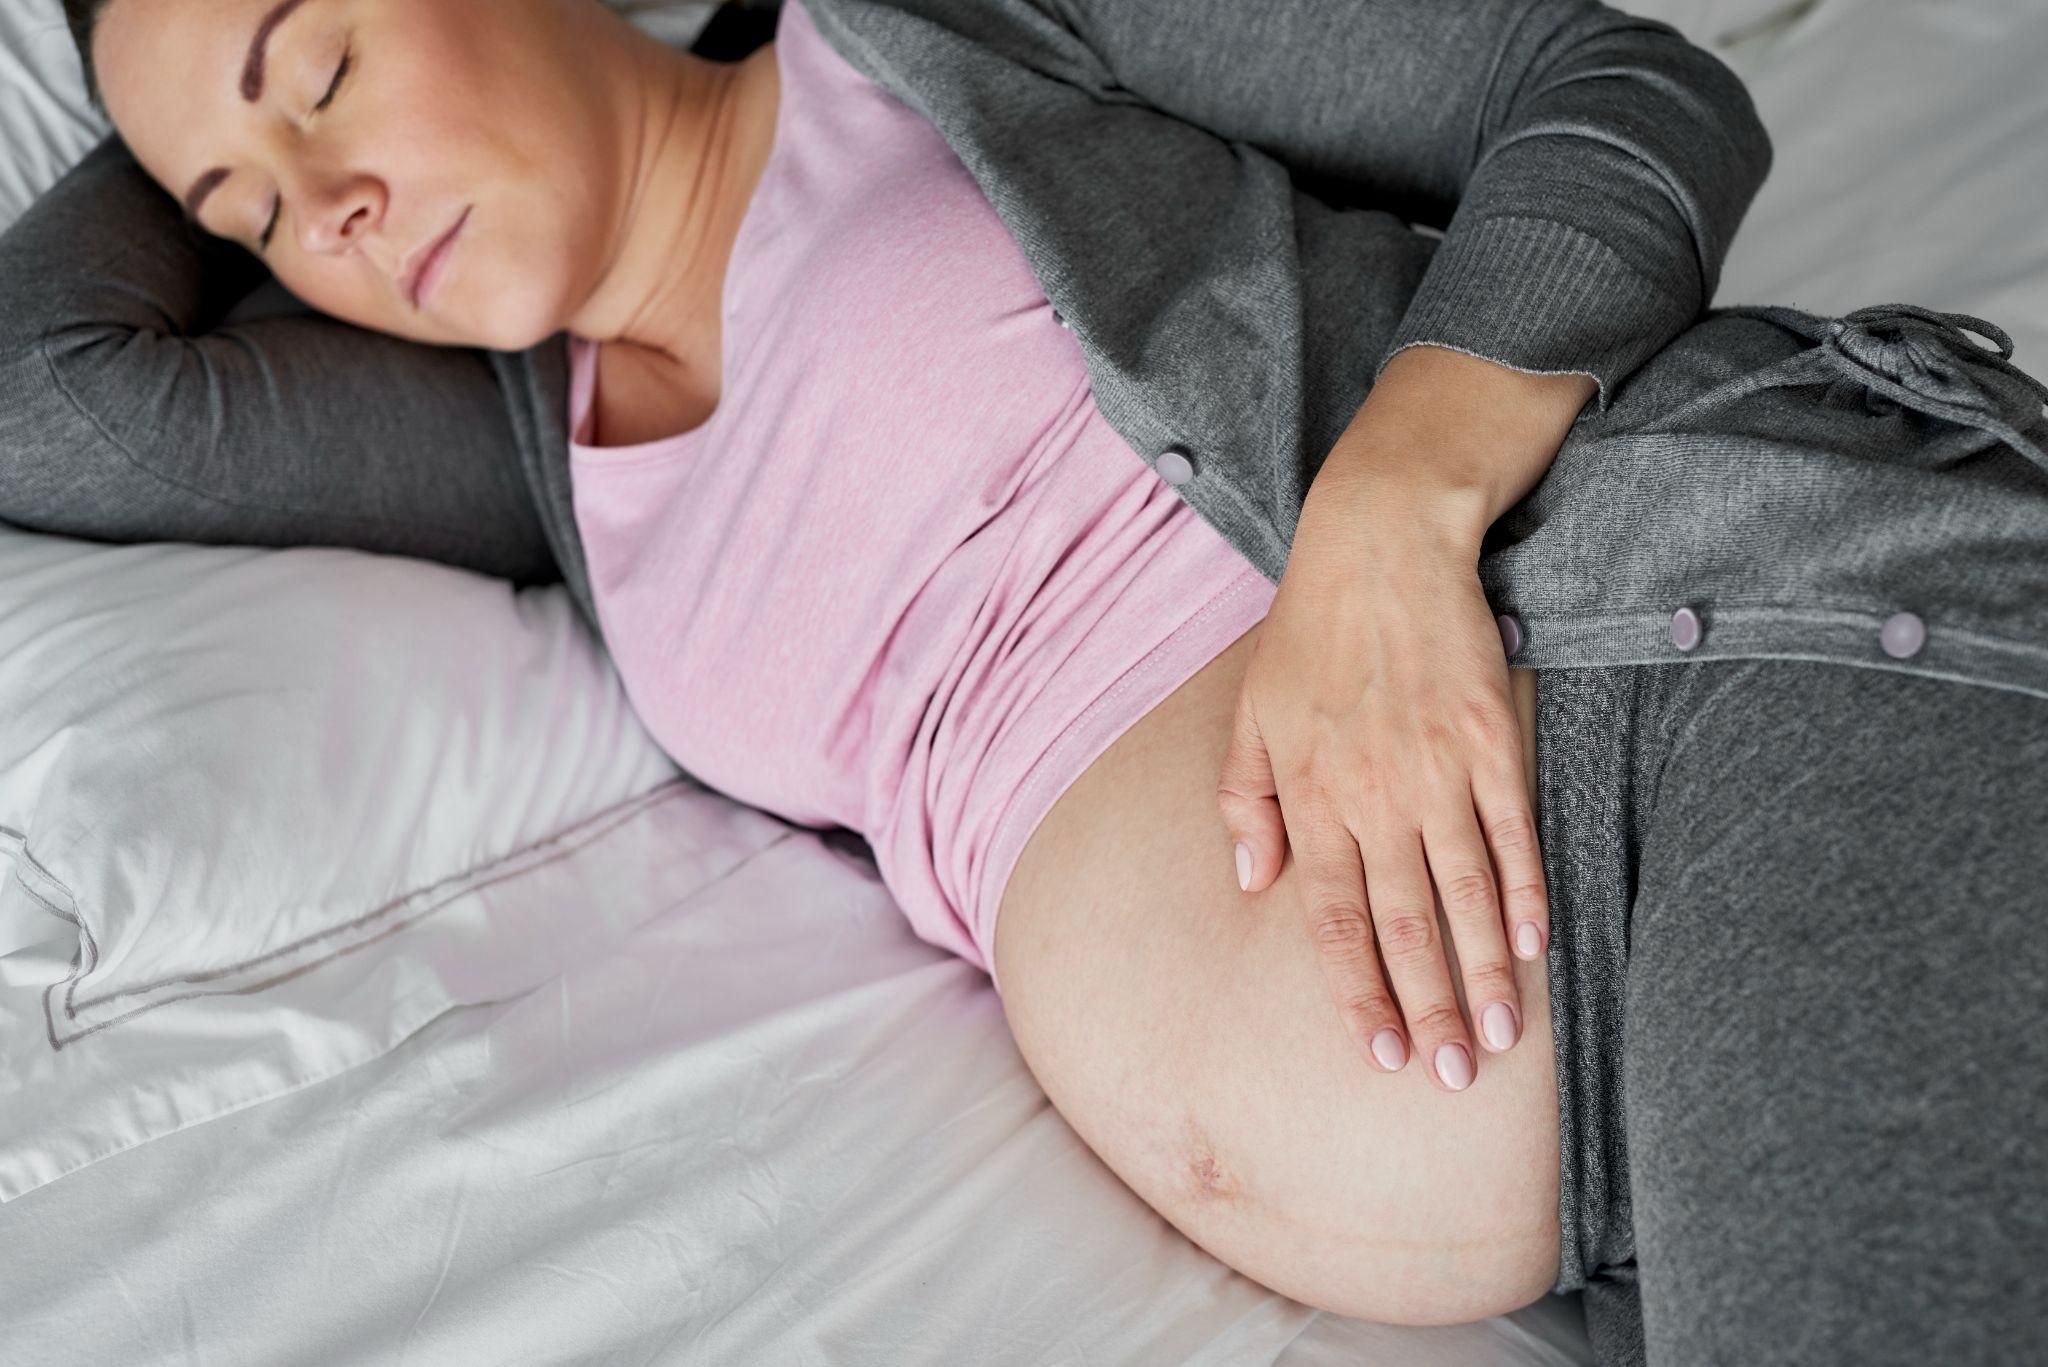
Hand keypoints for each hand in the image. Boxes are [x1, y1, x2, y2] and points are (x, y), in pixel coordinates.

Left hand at [1216, 345, 1592, 1091]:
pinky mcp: (1489, 739)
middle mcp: (1373, 796)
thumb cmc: (1306, 633)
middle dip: (1426, 1008)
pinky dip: (1524, 893)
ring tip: (1498, 1038)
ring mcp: (1437, 770)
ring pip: (1463, 893)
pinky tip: (1533, 948)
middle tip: (1451, 1075)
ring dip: (1481, 972)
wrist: (1380, 543)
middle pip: (1404, 923)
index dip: (1358, 989)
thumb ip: (1245, 804)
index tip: (1380, 1051)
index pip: (1332, 917)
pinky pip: (1511, 832)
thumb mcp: (1250, 715)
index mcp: (1310, 797)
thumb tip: (1253, 885)